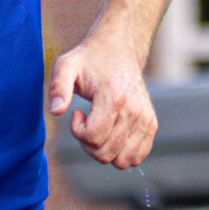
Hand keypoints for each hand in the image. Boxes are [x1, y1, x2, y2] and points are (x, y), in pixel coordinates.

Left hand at [48, 37, 157, 168]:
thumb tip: (56, 111)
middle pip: (106, 153)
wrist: (117, 48)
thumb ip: (58, 87)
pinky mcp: (152, 124)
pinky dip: (121, 152)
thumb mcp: (66, 66)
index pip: (93, 138)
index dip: (77, 131)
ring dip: (105, 149)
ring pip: (122, 161)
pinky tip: (112, 132)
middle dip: (88, 143)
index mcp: (114, 97)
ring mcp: (146, 119)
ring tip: (100, 127)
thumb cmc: (88, 59)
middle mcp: (135, 110)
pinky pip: (137, 157)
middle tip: (86, 121)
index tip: (76, 112)